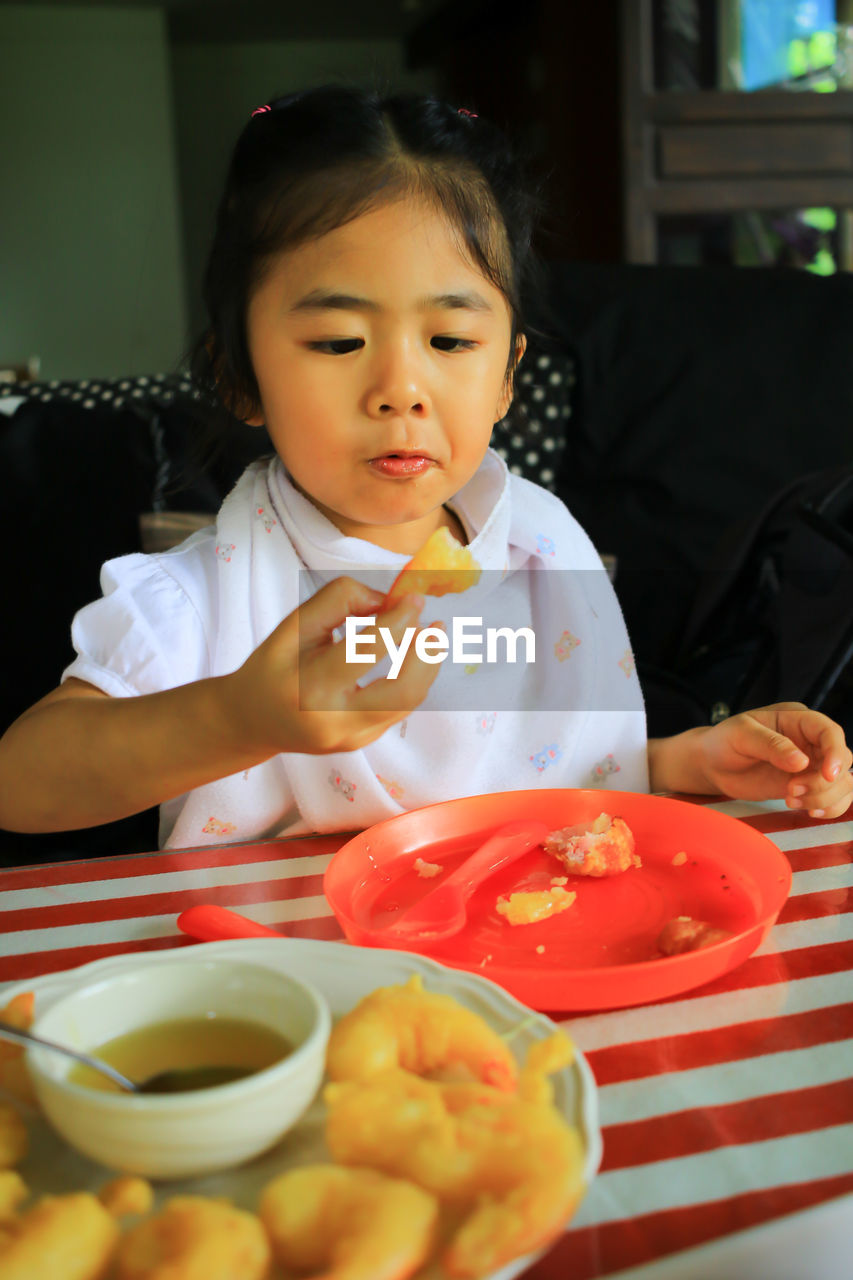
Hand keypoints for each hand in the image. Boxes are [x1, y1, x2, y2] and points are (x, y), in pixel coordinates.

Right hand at [225, 576, 438, 756]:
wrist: (252, 721)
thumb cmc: (273, 666)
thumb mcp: (295, 624)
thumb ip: (340, 601)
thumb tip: (389, 601)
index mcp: (310, 687)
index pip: (365, 651)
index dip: (398, 621)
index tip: (414, 599)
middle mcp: (334, 721)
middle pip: (403, 691)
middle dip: (427, 655)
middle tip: (434, 626)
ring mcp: (351, 739)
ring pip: (408, 703)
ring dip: (426, 667)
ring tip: (428, 638)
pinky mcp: (362, 744)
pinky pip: (398, 710)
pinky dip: (410, 680)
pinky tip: (408, 659)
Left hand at [693, 702, 852, 818]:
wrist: (712, 765)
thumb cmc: (724, 742)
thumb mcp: (741, 735)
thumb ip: (770, 745)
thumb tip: (802, 762)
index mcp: (797, 719)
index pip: (829, 731)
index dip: (835, 753)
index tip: (827, 775)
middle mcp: (810, 741)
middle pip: (842, 760)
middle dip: (823, 782)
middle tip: (791, 791)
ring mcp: (811, 765)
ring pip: (843, 782)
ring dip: (825, 797)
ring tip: (791, 801)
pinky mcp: (807, 786)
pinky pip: (834, 798)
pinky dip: (829, 808)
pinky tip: (808, 812)